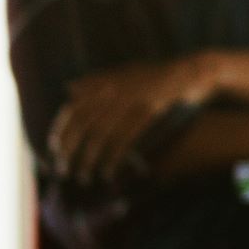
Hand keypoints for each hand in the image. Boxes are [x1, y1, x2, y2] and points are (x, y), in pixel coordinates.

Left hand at [48, 55, 216, 185]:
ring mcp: (132, 100)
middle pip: (83, 124)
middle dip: (69, 150)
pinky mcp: (149, 112)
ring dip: (88, 160)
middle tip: (63, 169)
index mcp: (107, 82)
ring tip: (82, 177)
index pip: (74, 108)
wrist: (194, 71)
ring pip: (100, 135)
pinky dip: (113, 159)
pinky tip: (107, 173)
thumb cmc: (159, 74)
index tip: (54, 149)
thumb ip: (97, 80)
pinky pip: (124, 140)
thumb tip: (68, 87)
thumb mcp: (125, 71)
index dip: (62, 131)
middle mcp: (115, 90)